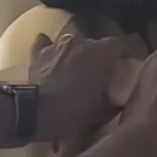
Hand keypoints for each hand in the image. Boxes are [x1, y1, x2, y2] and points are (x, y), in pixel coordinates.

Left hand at [31, 31, 123, 146]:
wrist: (41, 114)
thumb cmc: (77, 111)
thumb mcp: (105, 110)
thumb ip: (114, 97)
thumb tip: (118, 96)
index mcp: (102, 52)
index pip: (117, 45)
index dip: (117, 58)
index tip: (116, 71)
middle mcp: (82, 41)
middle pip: (93, 44)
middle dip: (95, 58)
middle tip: (93, 77)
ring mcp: (58, 44)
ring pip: (71, 44)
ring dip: (73, 55)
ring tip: (70, 73)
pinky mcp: (39, 52)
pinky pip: (45, 43)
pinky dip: (49, 50)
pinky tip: (49, 59)